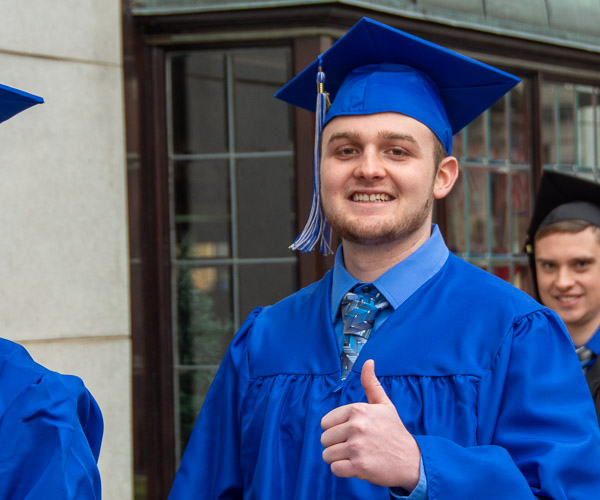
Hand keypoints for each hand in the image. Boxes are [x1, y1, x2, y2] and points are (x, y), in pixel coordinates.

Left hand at [320, 359, 420, 489]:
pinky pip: (335, 469)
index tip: (351, 433)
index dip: (336, 429)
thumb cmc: (394, 431)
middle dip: (336, 445)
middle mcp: (356, 426)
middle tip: (354, 446)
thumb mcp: (384, 404)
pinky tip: (356, 466)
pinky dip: (342, 470)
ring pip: (327, 455)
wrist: (412, 460)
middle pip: (324, 439)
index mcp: (357, 410)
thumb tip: (368, 361)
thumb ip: (371, 383)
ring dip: (339, 458)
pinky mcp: (359, 466)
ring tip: (355, 456)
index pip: (325, 422)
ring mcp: (357, 446)